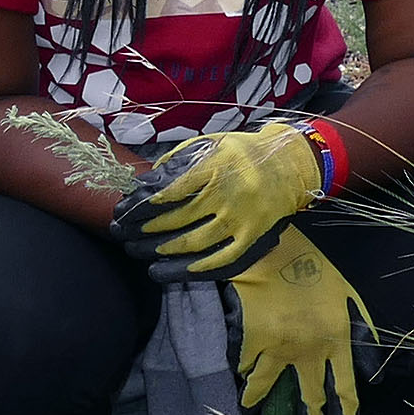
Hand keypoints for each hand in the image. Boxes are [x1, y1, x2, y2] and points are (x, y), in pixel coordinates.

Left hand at [117, 122, 329, 280]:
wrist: (289, 164)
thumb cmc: (242, 153)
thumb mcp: (210, 144)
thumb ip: (178, 160)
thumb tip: (146, 184)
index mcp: (215, 165)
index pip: (170, 190)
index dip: (142, 205)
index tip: (124, 213)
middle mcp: (229, 192)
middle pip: (178, 218)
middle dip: (146, 230)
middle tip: (125, 236)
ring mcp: (243, 217)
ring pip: (196, 242)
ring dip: (165, 251)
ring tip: (142, 253)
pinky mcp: (253, 235)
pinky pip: (223, 259)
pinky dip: (196, 268)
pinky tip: (175, 270)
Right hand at [219, 225, 377, 414]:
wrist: (274, 252)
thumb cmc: (314, 266)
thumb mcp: (348, 293)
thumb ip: (361, 323)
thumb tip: (373, 350)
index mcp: (336, 340)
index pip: (345, 384)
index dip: (347, 406)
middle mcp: (310, 352)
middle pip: (311, 392)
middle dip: (312, 412)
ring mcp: (280, 349)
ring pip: (266, 385)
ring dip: (257, 397)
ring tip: (250, 404)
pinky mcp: (254, 341)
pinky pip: (247, 362)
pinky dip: (242, 366)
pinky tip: (239, 370)